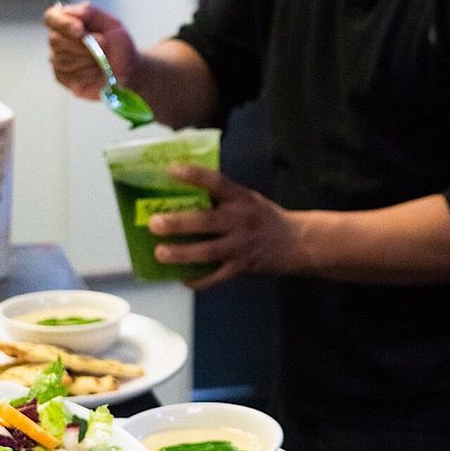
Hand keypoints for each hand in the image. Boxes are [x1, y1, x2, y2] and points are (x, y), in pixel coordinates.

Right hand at [43, 1, 139, 99]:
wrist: (127, 70)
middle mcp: (58, 40)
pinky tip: (97, 71)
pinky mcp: (63, 78)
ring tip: (102, 59)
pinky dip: (89, 74)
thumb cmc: (118, 46)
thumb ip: (91, 13)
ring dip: (89, 60)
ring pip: (63, 60)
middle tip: (104, 45)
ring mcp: (58, 60)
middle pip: (56, 40)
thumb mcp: (111, 24)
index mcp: (67, 21)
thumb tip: (71, 11)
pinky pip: (70, 76)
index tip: (80, 30)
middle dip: (82, 45)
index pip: (51, 17)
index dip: (62, 23)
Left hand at [147, 165, 303, 289]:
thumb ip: (221, 196)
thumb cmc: (263, 216)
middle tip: (155, 223)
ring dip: (181, 254)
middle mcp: (240, 221)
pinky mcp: (241, 268)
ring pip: (207, 252)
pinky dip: (198, 280)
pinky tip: (182, 278)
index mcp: (241, 198)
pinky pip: (216, 278)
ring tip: (160, 253)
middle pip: (206, 222)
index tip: (171, 170)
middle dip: (178, 223)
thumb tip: (182, 190)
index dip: (194, 175)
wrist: (294, 243)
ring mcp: (240, 247)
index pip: (216, 182)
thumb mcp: (247, 198)